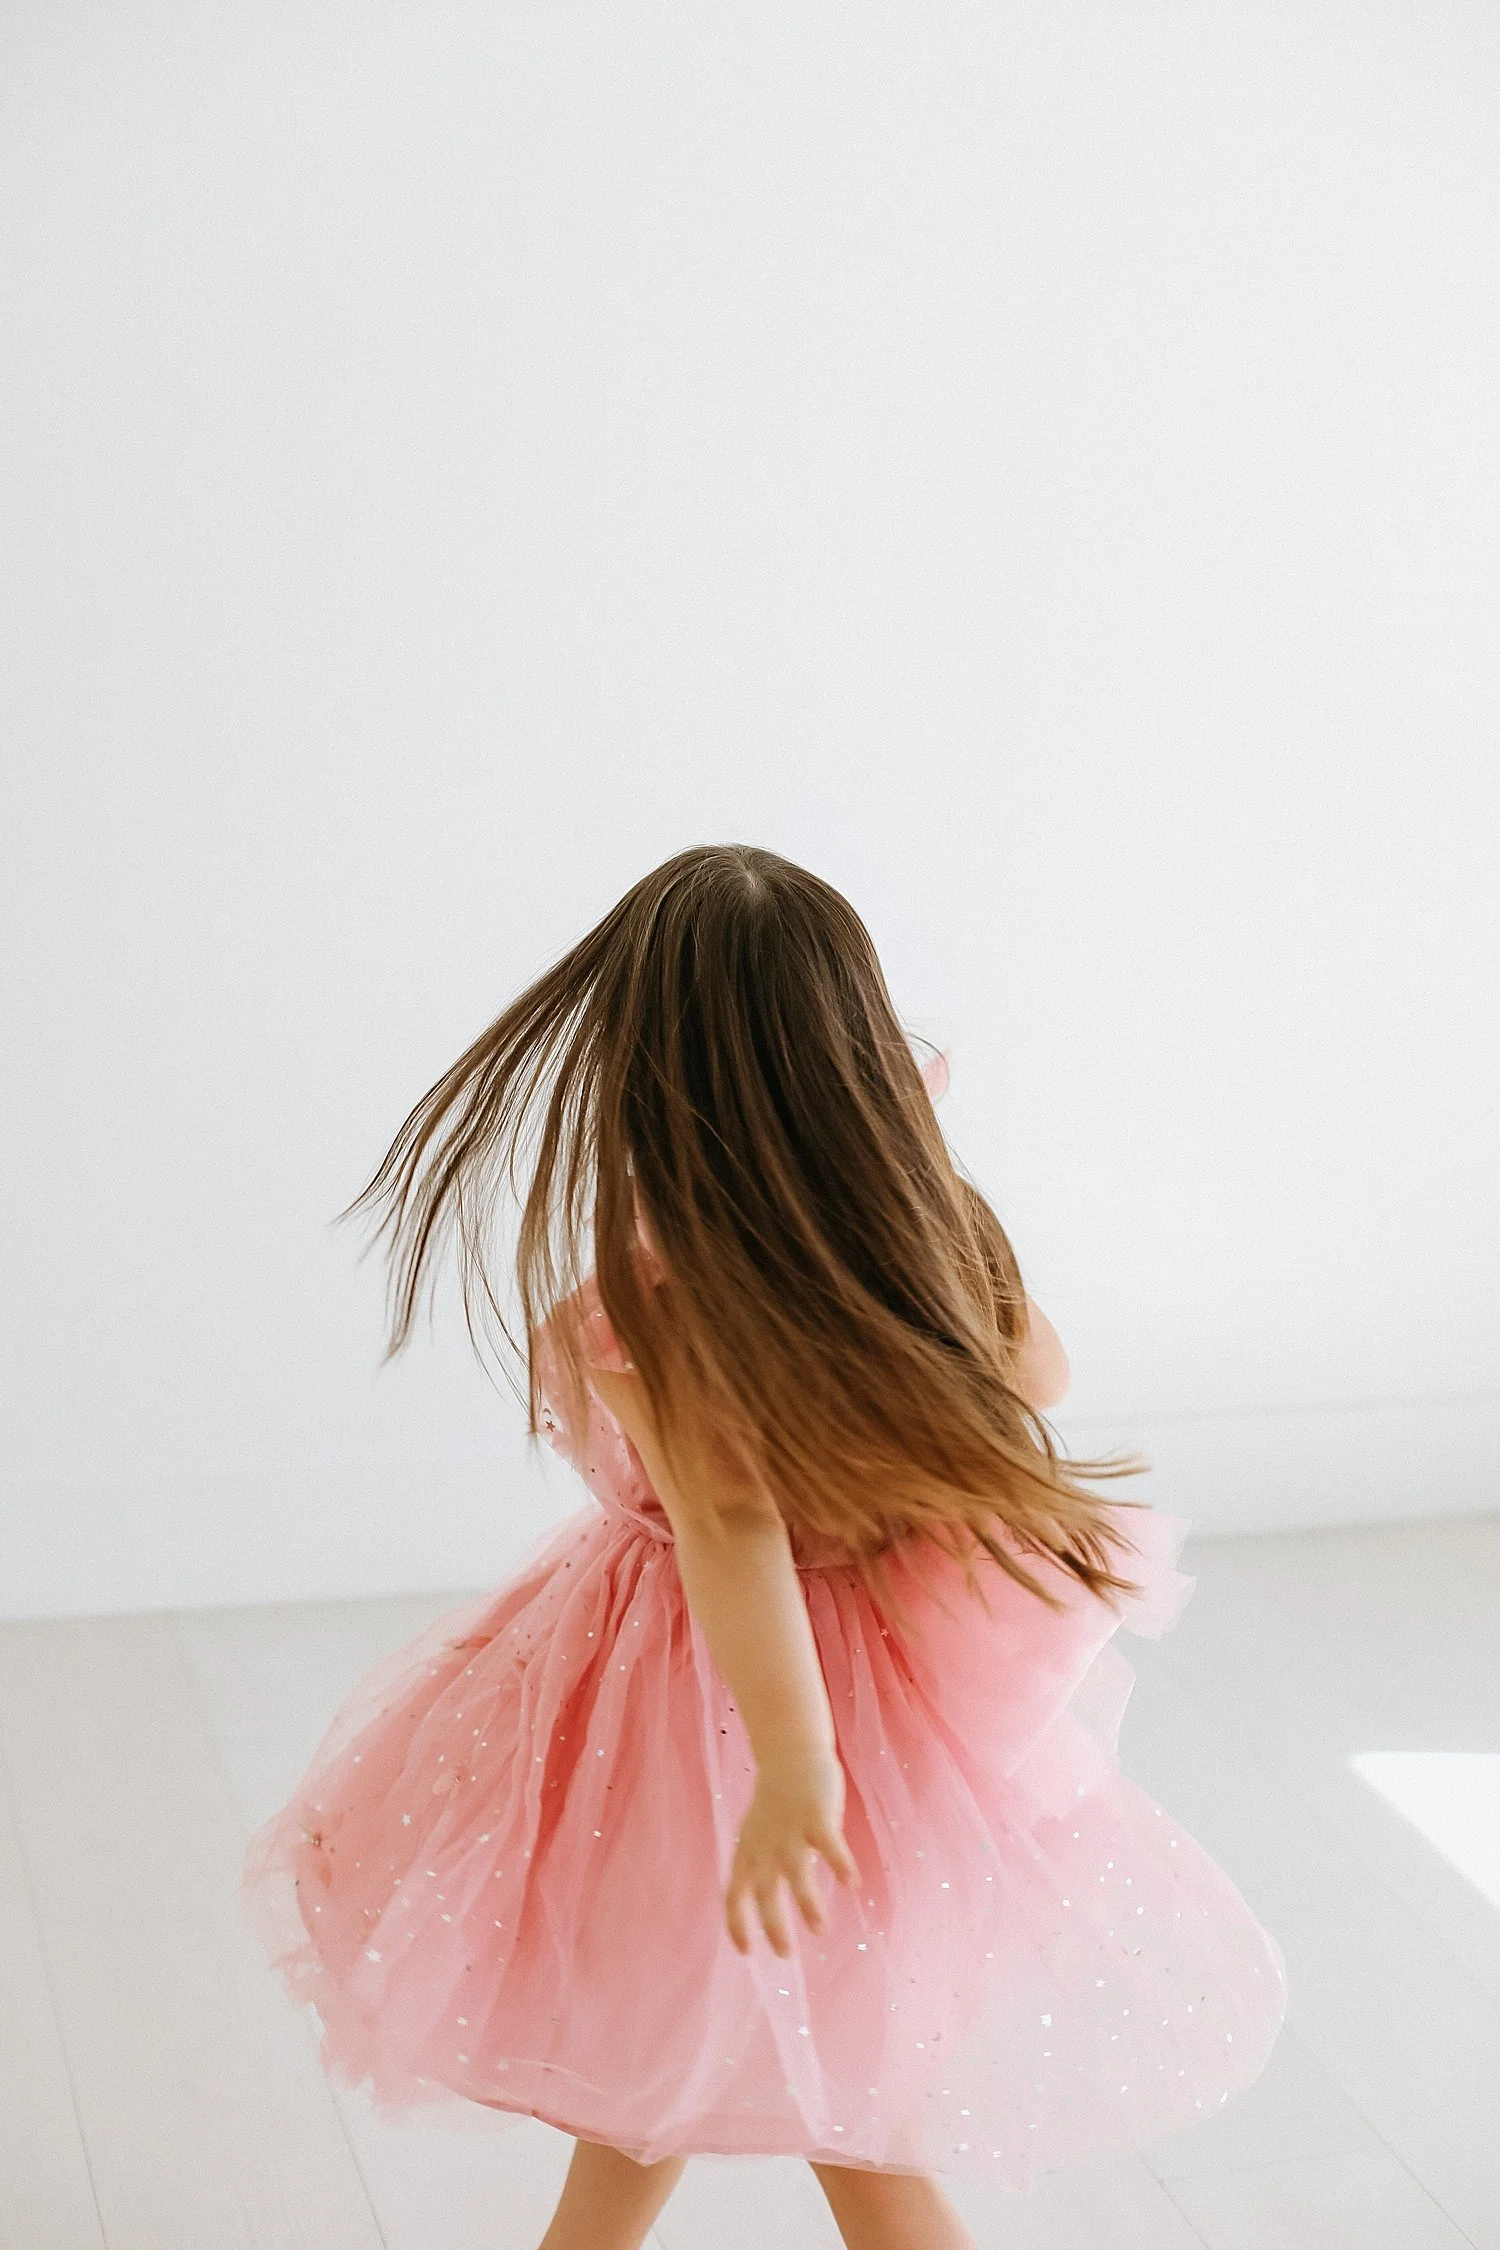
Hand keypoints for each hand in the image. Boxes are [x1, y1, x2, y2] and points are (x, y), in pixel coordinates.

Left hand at [725, 1753, 858, 1957]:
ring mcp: (792, 1831)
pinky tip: (852, 1882)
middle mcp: (767, 1845)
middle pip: (765, 1892)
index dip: (738, 1925)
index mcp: (748, 1852)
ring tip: (819, 1929)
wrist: (790, 1753)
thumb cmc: (775, 1801)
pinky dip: (839, 1863)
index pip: (734, 1895)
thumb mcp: (757, 1836)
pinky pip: (829, 1844)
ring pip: (796, 1873)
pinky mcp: (817, 1815)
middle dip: (774, 1926)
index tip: (747, 1952)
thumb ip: (761, 1867)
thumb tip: (772, 1905)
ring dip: (807, 1904)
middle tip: (785, 1954)